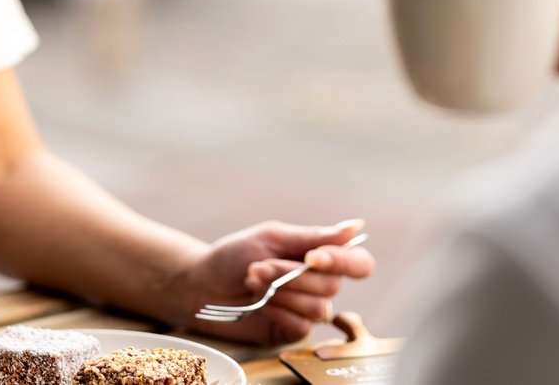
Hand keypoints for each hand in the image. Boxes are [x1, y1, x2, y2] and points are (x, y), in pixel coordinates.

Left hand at [183, 219, 374, 345]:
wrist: (201, 284)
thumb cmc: (233, 256)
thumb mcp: (271, 237)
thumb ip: (312, 236)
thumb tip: (356, 227)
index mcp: (319, 257)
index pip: (357, 263)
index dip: (342, 261)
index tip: (312, 257)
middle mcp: (318, 284)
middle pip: (332, 285)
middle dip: (291, 275)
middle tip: (258, 267)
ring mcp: (306, 309)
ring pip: (318, 308)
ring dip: (281, 292)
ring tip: (253, 282)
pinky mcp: (292, 330)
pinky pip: (301, 326)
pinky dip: (276, 310)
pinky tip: (259, 303)